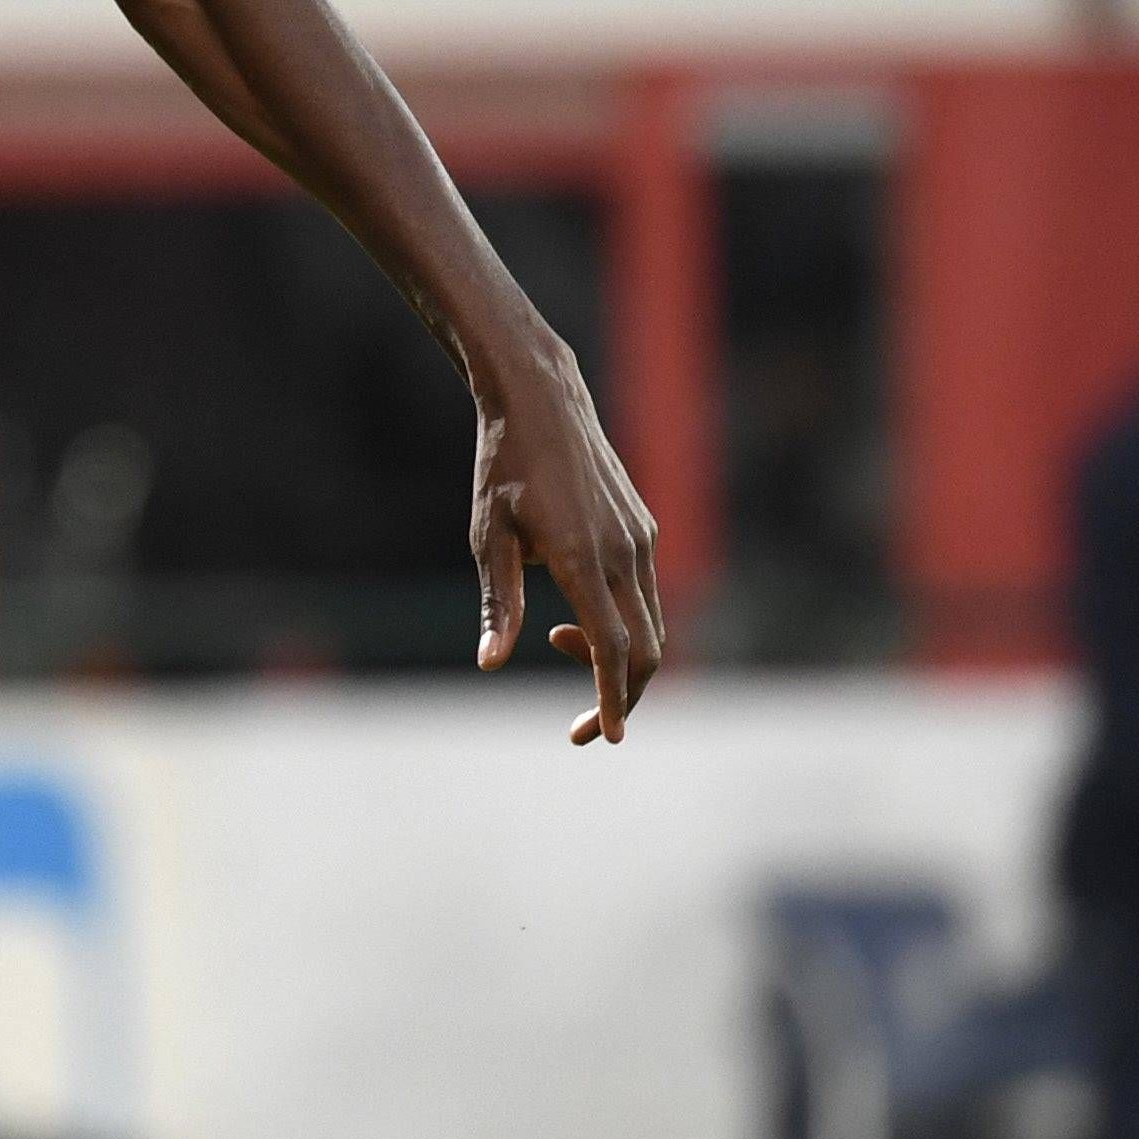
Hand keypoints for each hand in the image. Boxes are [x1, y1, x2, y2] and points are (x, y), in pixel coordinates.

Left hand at [467, 330, 664, 744]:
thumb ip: (500, 603)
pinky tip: (575, 616)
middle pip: (645, 650)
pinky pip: (645, 596)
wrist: (541, 400)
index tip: (605, 737)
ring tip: (554, 643)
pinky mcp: (644, 529)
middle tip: (579, 727)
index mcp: (584, 558)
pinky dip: (622, 625)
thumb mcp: (488, 536)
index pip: (612, 648)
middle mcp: (625, 553)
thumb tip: (490, 663)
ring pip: (651, 626)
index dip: (611, 698)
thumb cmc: (504, 467)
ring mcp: (642, 540)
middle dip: (620, 696)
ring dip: (615, 658)